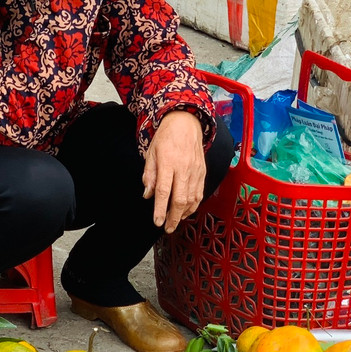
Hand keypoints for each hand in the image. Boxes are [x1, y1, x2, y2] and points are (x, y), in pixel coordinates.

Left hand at [143, 110, 206, 232]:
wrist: (186, 123)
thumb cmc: (166, 137)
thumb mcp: (151, 153)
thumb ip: (149, 175)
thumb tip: (147, 195)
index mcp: (168, 163)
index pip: (163, 191)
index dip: (160, 209)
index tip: (157, 222)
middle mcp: (184, 169)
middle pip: (180, 199)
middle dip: (174, 217)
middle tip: (167, 228)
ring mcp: (196, 171)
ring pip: (192, 199)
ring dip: (184, 214)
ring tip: (174, 222)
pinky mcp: (203, 172)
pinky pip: (199, 193)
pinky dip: (193, 205)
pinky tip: (186, 211)